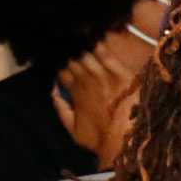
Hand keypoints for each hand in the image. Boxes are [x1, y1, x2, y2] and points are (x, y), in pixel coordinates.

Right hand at [53, 26, 153, 167]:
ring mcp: (105, 77)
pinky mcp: (123, 75)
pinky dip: (101, 46)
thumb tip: (53, 91)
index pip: (63, 71)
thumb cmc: (100, 140)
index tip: (61, 58)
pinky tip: (96, 37)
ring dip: (83, 46)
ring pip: (88, 55)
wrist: (127, 144)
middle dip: (71, 52)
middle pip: (74, 60)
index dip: (61, 63)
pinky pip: (108, 56)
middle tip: (69, 42)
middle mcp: (87, 82)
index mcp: (75, 93)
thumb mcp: (73, 130)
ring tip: (79, 36)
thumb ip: (60, 109)